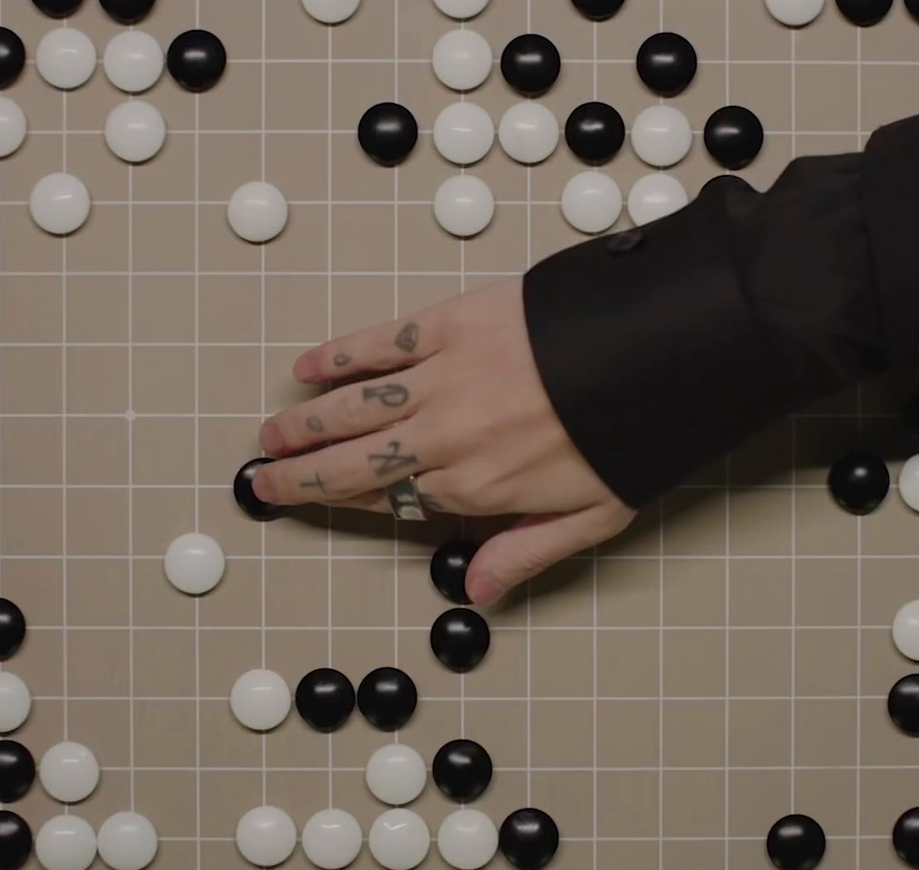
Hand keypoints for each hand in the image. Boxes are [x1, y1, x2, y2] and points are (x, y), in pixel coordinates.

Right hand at [252, 278, 636, 604]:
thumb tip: (478, 594)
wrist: (656, 353)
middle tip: (262, 479)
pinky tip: (307, 366)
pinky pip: (379, 344)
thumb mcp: (592, 517)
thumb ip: (525, 552)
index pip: (390, 502)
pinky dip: (338, 356)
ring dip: (304, 423)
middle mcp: (446, 438)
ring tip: (269, 434)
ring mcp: (443, 380)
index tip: (307, 503)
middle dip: (299, 475)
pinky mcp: (450, 325)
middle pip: (352, 463)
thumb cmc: (631, 434)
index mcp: (477, 488)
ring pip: (352, 408)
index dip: (343, 504)